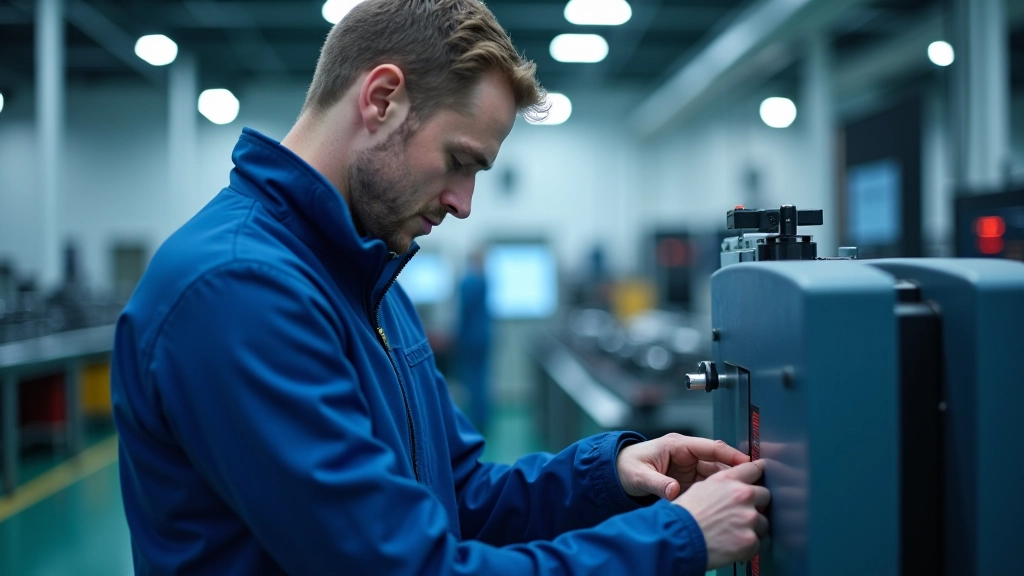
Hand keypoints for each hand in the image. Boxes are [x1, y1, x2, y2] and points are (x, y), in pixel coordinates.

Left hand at [616, 433, 749, 499]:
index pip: (711, 447)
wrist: (617, 474)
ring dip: (727, 486)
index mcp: (677, 445)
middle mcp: (687, 455)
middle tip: (753, 484)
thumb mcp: (639, 475)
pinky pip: (707, 487)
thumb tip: (673, 491)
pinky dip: (717, 494)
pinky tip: (726, 505)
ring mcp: (689, 468)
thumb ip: (657, 483)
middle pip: (718, 463)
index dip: (730, 455)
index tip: (747, 464)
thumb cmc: (626, 467)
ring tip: (743, 497)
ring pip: (716, 476)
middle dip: (735, 473)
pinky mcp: (688, 481)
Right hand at [675, 460, 769, 569]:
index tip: (762, 475)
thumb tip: (732, 490)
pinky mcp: (750, 540)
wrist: (677, 538)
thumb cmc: (683, 516)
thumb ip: (721, 487)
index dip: (759, 472)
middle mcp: (742, 495)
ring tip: (734, 533)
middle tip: (743, 513)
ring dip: (753, 527)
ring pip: (763, 522)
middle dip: (757, 504)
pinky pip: (757, 543)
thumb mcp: (699, 489)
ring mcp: (748, 518)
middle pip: (765, 495)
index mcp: (728, 480)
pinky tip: (732, 545)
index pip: (754, 469)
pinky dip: (747, 546)